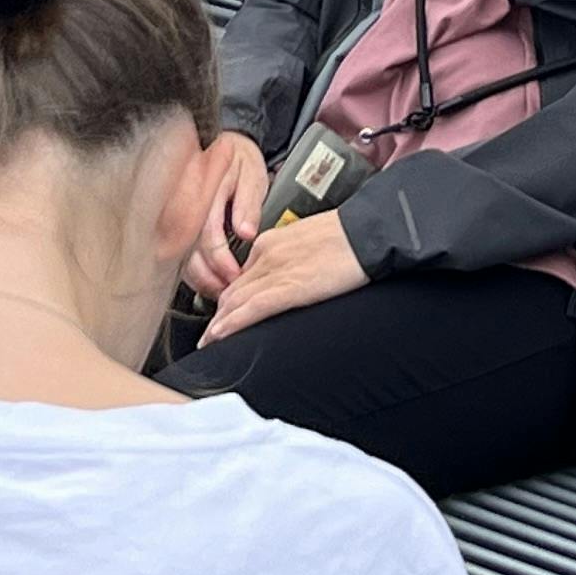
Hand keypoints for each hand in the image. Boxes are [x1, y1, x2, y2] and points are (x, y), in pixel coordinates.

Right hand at [187, 132, 270, 297]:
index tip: (234, 275)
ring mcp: (175, 214)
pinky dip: (191, 269)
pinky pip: (177, 251)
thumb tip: (246, 233)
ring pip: (179, 256)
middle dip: (206, 278)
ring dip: (198, 278)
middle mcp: (183, 205)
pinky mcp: (174, 222)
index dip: (220, 260)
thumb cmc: (237, 158)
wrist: (221, 143)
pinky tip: (206, 278)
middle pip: (187, 252)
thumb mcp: (252, 174)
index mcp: (202, 191)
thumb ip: (248, 204)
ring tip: (218, 290)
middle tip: (227, 292)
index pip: (206, 235)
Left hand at [200, 203, 366, 341]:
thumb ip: (290, 258)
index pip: (240, 276)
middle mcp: (266, 255)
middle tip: (209, 335)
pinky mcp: (289, 288)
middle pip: (231, 291)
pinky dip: (232, 324)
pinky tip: (220, 336)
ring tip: (208, 343)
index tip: (224, 313)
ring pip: (235, 302)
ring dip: (218, 325)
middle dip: (217, 315)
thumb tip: (287, 277)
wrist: (368, 231)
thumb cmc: (348, 236)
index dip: (228, 299)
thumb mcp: (309, 241)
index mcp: (271, 243)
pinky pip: (252, 309)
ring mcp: (276, 271)